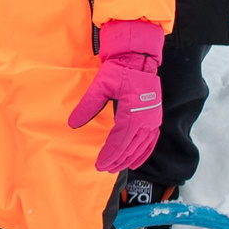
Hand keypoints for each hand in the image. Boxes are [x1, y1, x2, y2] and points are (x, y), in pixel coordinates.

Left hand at [68, 20, 165, 173]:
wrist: (138, 59)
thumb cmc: (119, 70)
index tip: (99, 164)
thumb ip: (87, 105)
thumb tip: (73, 124)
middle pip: (131, 147)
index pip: (119, 141)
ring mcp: (153, 120)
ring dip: (129, 159)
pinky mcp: (155, 118)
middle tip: (104, 169)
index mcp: (133, 112)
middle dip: (117, 160)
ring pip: (141, 147)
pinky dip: (144, 153)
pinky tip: (136, 160)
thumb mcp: (100, 85)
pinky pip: (151, 141)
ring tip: (116, 168)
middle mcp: (146, 120)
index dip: (109, 155)